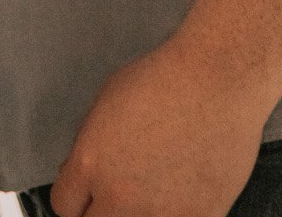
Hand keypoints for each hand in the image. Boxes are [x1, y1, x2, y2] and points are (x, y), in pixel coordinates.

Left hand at [50, 41, 266, 216]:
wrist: (217, 79)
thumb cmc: (165, 79)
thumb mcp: (106, 103)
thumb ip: (90, 148)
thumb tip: (84, 174)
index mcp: (90, 165)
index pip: (64, 205)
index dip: (75, 196)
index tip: (85, 192)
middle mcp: (121, 198)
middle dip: (101, 208)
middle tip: (117, 192)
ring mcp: (161, 215)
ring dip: (138, 213)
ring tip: (154, 187)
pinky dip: (176, 212)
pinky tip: (181, 191)